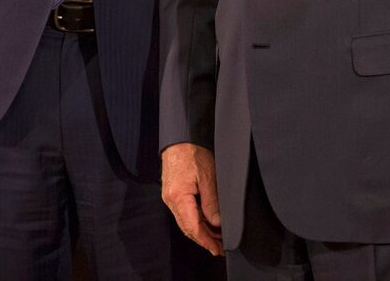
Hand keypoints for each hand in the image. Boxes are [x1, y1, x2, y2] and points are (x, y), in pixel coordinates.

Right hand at [161, 142, 222, 256]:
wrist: (179, 139)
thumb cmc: (192, 153)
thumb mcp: (208, 176)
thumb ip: (211, 202)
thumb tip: (217, 223)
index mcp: (178, 196)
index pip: (193, 227)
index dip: (206, 240)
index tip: (217, 250)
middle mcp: (171, 200)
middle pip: (187, 228)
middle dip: (204, 239)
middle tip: (219, 248)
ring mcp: (170, 198)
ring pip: (185, 222)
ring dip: (200, 231)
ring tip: (216, 238)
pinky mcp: (172, 194)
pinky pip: (183, 213)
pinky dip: (195, 221)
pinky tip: (206, 223)